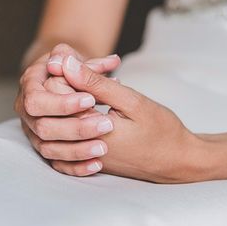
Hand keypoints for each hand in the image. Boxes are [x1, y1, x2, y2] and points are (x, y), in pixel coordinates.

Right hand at [15, 43, 120, 167]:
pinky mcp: (46, 148)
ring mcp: (34, 133)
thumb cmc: (73, 65)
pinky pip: (57, 164)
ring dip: (77, 150)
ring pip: (49, 149)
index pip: (37, 101)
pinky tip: (97, 165)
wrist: (68, 78)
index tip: (91, 100)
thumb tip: (65, 61)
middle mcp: (27, 112)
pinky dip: (77, 167)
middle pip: (43, 128)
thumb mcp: (73, 55)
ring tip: (103, 147)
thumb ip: (72, 57)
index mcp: (29, 87)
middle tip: (106, 124)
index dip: (62, 103)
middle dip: (75, 128)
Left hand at [54, 54, 206, 182]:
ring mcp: (82, 157)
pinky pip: (66, 141)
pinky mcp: (87, 161)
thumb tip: (66, 64)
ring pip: (55, 123)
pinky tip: (90, 110)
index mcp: (89, 128)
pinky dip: (73, 121)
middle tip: (91, 73)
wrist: (177, 161)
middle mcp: (80, 146)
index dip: (66, 71)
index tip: (87, 64)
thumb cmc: (160, 130)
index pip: (55, 92)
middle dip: (65, 84)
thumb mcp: (131, 101)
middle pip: (50, 108)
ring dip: (68, 102)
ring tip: (92, 91)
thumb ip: (96, 84)